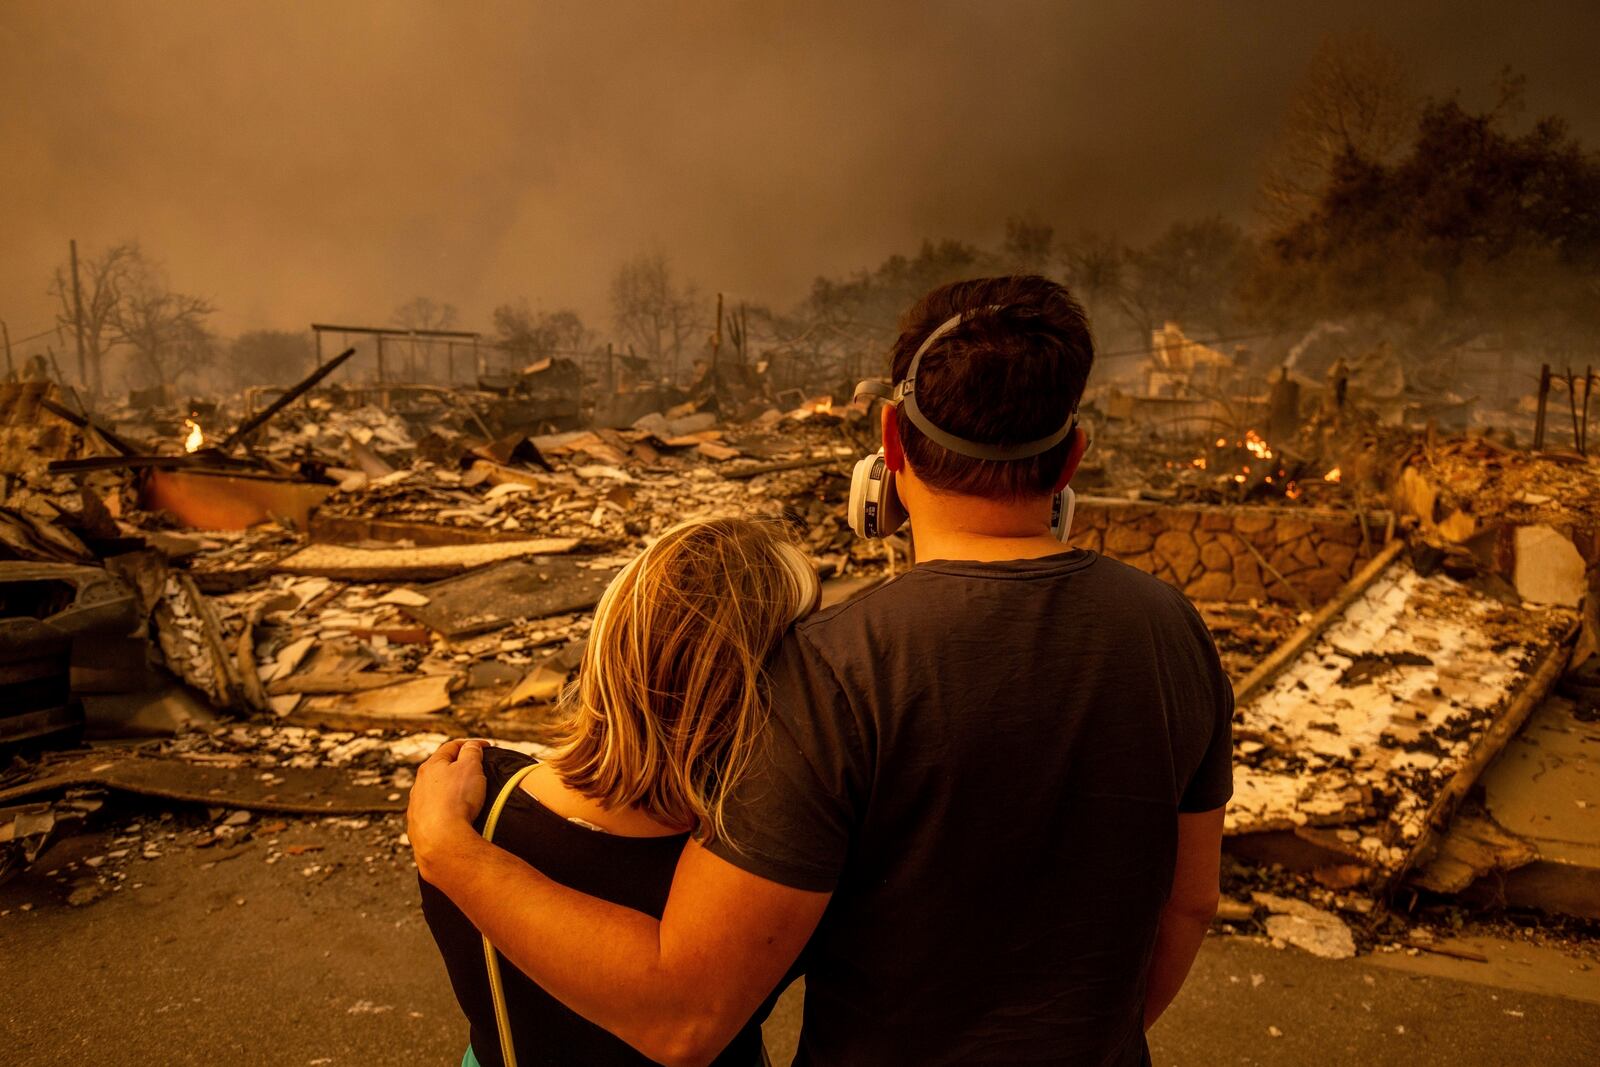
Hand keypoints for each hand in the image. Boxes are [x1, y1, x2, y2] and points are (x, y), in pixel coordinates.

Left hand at [407, 738, 488, 881]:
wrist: (442, 840)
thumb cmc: (457, 800)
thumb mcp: (471, 767)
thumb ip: (472, 752)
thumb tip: (471, 746)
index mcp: (430, 767)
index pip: (451, 747)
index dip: (470, 744)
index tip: (486, 747)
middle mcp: (418, 785)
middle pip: (439, 770)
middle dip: (456, 768)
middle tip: (475, 771)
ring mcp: (416, 807)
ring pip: (433, 793)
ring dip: (447, 791)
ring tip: (464, 797)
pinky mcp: (417, 827)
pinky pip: (432, 815)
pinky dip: (443, 812)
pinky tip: (453, 818)